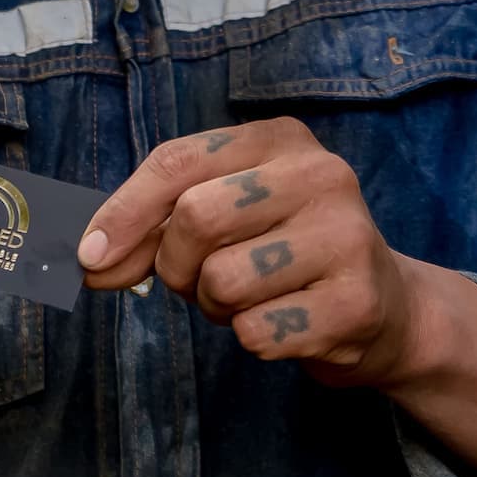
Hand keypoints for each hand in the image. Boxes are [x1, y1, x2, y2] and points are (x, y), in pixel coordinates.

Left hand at [78, 117, 418, 387]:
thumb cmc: (284, 252)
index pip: (179, 161)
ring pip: (222, 281)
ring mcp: (346, 234)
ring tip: (251, 297)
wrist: (387, 309)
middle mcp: (319, 172)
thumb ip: (155, 228)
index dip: (124, 210)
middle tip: (197, 281)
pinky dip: (253, 338)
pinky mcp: (357, 300)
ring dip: (216, 308)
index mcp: (278, 137)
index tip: (89, 255)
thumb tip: (90, 259)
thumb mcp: (226, 215)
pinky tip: (286, 322)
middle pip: (196, 216)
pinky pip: (257, 333)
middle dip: (175, 265)